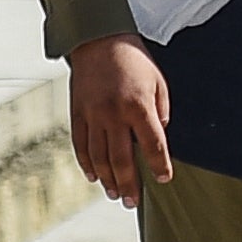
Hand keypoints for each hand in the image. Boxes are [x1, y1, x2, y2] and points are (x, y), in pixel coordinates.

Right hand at [69, 34, 171, 204]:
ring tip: (115, 194)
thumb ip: (161, 111)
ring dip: (107, 179)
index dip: (159, 165)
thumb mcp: (159, 82)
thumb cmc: (134, 61)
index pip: (152, 144)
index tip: (164, 179)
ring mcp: (92, 115)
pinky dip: (87, 163)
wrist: (99, 40)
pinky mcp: (77, 113)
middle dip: (129, 183)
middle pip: (121, 158)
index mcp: (138, 106)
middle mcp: (113, 114)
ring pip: (99, 156)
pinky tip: (94, 176)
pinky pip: (81, 145)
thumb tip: (159, 135)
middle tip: (132, 201)